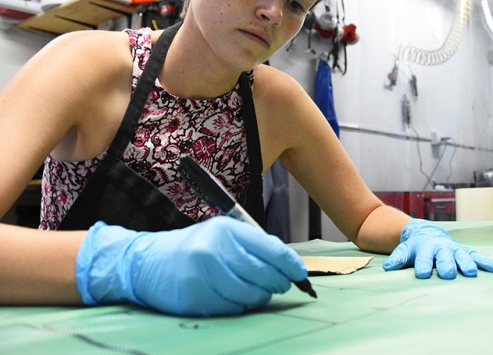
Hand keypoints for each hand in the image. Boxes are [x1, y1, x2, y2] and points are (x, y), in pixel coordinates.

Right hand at [76, 216, 306, 315]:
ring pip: (252, 295)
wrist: (145, 263)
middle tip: (279, 285)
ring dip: (259, 296)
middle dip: (278, 283)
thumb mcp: (221, 234)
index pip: (272, 249)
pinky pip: (234, 308)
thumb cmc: (192, 248)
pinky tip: (231, 296)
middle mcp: (216, 250)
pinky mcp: (196, 297)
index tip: (300, 274)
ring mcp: (204, 275)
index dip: (291, 265)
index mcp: (227, 230)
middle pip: (265, 274)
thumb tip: (287, 264)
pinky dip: (239, 306)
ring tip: (252, 290)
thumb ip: (252, 245)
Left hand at [382, 219, 492, 278]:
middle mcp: (441, 248)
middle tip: (448, 274)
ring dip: (467, 264)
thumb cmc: (414, 247)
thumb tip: (387, 267)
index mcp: (425, 248)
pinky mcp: (465, 251)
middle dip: (446, 265)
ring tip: (472, 273)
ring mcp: (454, 249)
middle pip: (444, 257)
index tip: (424, 274)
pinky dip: (485, 261)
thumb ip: (397, 259)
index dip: (423, 266)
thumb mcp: (403, 251)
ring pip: (461, 256)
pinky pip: (476, 256)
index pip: (423, 258)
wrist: (427, 233)